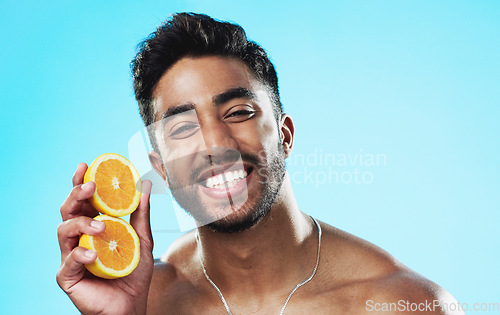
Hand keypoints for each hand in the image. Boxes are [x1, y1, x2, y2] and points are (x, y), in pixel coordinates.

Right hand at [57, 162, 153, 313]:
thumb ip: (141, 214)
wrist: (131, 304)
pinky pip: (68, 261)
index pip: (83, 200)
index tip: (85, 165)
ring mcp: (71, 256)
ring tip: (101, 227)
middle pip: (68, 210)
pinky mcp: (67, 276)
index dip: (80, 182)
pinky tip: (93, 255)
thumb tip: (145, 185)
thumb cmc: (132, 272)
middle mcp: (79, 238)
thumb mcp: (142, 239)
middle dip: (76, 194)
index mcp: (93, 226)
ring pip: (63, 230)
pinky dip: (80, 255)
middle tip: (90, 186)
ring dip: (81, 223)